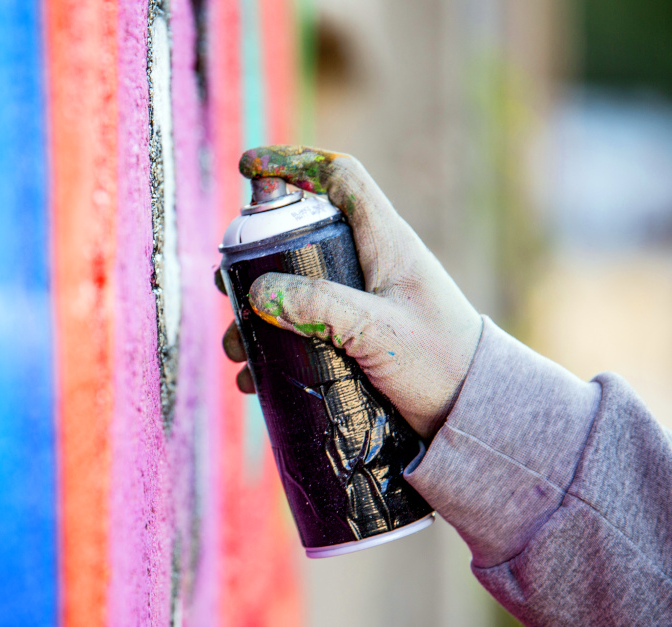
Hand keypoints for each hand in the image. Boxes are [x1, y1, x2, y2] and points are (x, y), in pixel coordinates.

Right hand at [219, 145, 482, 439]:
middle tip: (227, 287)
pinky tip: (254, 378)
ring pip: (293, 291)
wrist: (472, 415)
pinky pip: (301, 331)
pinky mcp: (353, 338)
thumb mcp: (379, 331)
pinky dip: (273, 349)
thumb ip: (320, 306)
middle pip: (298, 238)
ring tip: (236, 347)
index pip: (339, 178)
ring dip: (256, 316)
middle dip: (254, 259)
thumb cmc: (442, 363)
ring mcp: (360, 301)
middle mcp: (368, 264)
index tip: (248, 168)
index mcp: (385, 241)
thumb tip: (258, 292)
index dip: (293, 164)